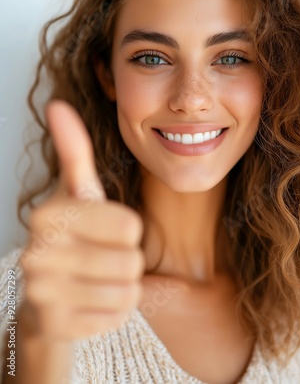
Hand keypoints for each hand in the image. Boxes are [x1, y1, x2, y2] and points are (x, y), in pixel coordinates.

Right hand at [19, 100, 144, 340]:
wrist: (46, 296)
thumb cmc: (72, 237)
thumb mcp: (77, 192)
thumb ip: (73, 150)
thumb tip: (59, 104)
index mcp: (48, 215)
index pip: (129, 225)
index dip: (127, 229)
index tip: (106, 230)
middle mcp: (37, 253)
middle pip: (130, 260)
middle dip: (126, 260)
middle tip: (102, 259)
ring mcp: (42, 294)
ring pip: (127, 291)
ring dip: (122, 286)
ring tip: (97, 279)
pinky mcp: (54, 327)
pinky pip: (117, 317)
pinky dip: (113, 311)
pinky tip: (90, 302)